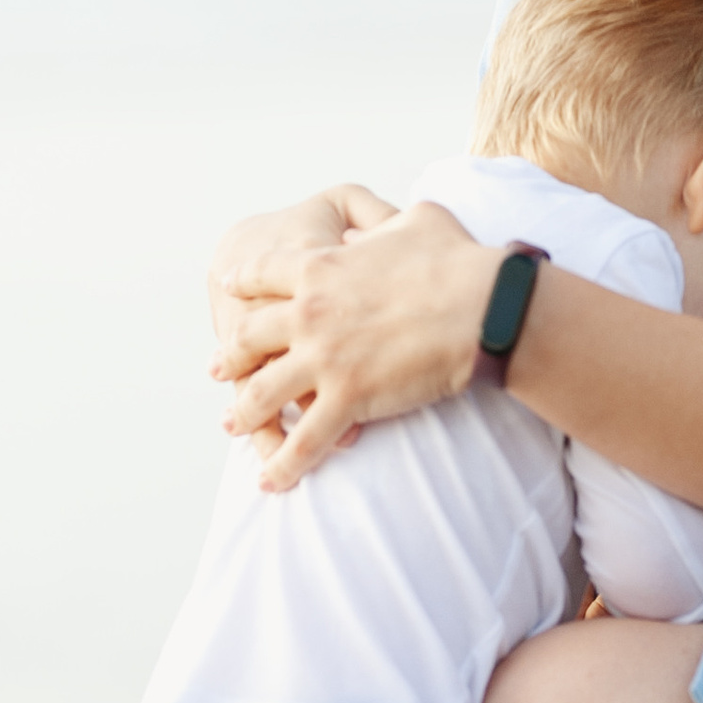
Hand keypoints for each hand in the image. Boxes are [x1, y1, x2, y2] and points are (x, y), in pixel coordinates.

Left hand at [215, 193, 495, 488]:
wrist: (485, 307)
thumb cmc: (459, 261)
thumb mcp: (413, 222)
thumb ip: (380, 223)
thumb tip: (370, 230)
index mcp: (319, 266)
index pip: (260, 273)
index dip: (241, 282)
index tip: (228, 290)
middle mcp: (308, 312)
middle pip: (247, 336)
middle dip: (229, 355)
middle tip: (218, 368)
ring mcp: (323, 357)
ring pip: (262, 393)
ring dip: (243, 412)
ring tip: (232, 424)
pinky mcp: (347, 397)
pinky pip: (304, 438)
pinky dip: (284, 462)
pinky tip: (272, 479)